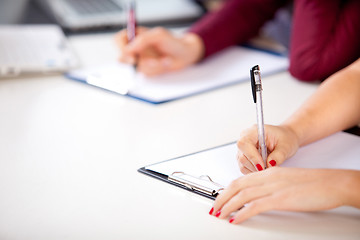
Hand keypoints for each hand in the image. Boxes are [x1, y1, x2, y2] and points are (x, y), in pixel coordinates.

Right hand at [115, 27, 203, 75]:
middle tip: (148, 62)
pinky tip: (165, 64)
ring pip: (137, 67)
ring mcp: (141, 60)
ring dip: (152, 66)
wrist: (185, 55)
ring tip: (164, 60)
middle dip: (135, 62)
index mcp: (135, 35)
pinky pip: (146, 73)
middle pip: (123, 57)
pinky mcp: (148, 70)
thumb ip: (143, 40)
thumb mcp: (158, 35)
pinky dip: (157, 70)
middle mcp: (136, 48)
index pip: (119, 41)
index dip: (121, 49)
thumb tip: (128, 50)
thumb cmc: (173, 42)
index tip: (131, 57)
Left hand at [209, 167, 359, 223]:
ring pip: (243, 195)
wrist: (332, 183)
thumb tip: (260, 196)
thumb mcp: (287, 180)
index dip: (228, 189)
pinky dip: (242, 213)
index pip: (241, 179)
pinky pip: (255, 206)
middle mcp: (268, 177)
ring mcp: (273, 187)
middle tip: (214, 207)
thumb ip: (272, 185)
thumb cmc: (314, 183)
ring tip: (220, 214)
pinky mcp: (280, 199)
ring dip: (228, 205)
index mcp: (269, 171)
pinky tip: (236, 219)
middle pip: (237, 185)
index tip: (221, 198)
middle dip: (222, 197)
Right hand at [237, 124, 299, 173]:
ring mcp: (243, 148)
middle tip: (268, 169)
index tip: (262, 166)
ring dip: (254, 169)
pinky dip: (253, 171)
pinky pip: (244, 167)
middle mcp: (245, 138)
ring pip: (242, 163)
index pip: (244, 143)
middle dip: (255, 165)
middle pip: (242, 156)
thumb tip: (270, 164)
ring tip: (267, 167)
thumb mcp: (286, 146)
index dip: (252, 156)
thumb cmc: (285, 138)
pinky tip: (263, 168)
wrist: (285, 139)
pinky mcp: (244, 156)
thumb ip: (278, 156)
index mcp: (253, 131)